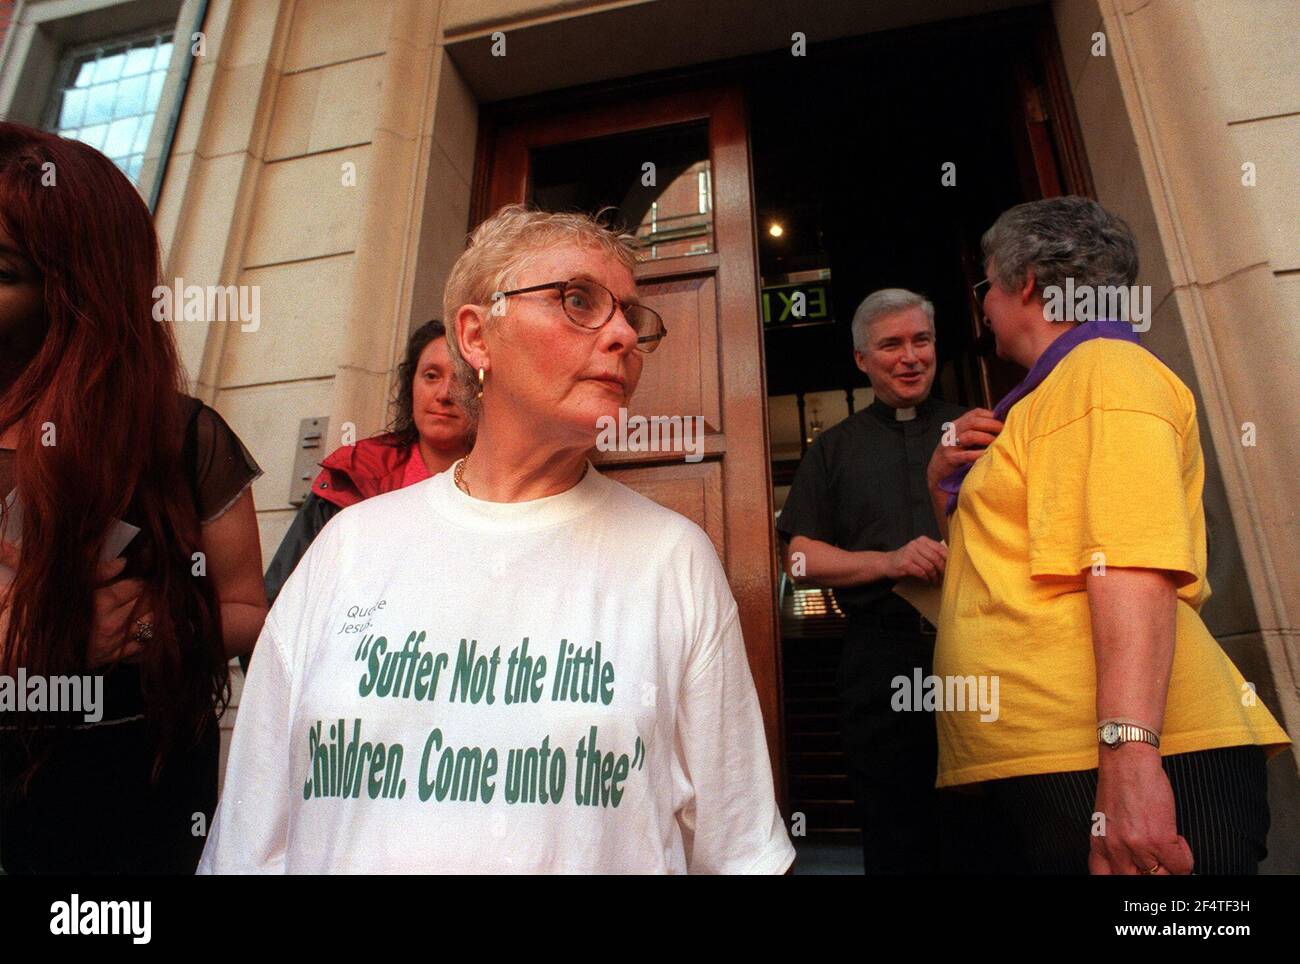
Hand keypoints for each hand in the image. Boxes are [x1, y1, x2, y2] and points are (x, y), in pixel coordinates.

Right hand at [0, 541, 146, 666]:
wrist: (20, 649)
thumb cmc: (37, 614)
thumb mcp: (59, 585)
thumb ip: (95, 572)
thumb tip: (123, 562)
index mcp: (100, 603)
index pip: (137, 586)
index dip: (140, 579)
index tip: (137, 576)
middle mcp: (110, 625)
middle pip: (147, 603)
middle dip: (148, 594)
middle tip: (145, 589)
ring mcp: (111, 644)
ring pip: (150, 625)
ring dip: (152, 613)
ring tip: (146, 606)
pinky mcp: (109, 658)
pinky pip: (140, 647)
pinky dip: (147, 636)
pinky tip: (143, 628)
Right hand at [885, 536, 946, 585]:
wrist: (887, 563)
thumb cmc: (907, 559)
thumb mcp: (920, 552)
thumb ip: (933, 553)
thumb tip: (951, 563)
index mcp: (923, 540)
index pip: (941, 549)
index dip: (948, 560)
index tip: (952, 569)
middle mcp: (916, 544)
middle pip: (936, 558)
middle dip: (942, 570)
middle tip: (945, 578)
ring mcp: (909, 553)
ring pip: (929, 566)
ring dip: (934, 577)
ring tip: (935, 582)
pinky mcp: (905, 563)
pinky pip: (921, 572)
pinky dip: (926, 578)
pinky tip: (926, 580)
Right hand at [927, 407, 1003, 486]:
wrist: (937, 475)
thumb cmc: (956, 457)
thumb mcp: (964, 441)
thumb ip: (978, 433)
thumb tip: (1002, 428)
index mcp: (957, 425)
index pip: (975, 413)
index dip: (991, 416)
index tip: (1003, 422)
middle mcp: (952, 433)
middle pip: (973, 422)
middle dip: (991, 425)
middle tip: (1004, 431)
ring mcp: (949, 445)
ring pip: (969, 435)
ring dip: (986, 438)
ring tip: (996, 443)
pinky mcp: (950, 459)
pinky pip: (967, 455)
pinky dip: (979, 454)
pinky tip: (987, 455)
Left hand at [1090, 744, 1193, 874]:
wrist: (1127, 759)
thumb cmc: (1119, 784)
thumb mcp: (1105, 820)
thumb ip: (1113, 844)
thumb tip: (1131, 865)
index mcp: (1099, 845)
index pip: (1103, 880)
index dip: (1122, 880)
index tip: (1137, 874)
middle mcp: (1115, 849)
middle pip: (1136, 882)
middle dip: (1153, 875)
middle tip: (1160, 863)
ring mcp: (1137, 846)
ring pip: (1162, 877)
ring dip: (1171, 867)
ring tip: (1169, 850)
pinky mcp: (1159, 838)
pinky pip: (1181, 866)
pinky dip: (1184, 856)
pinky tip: (1176, 838)